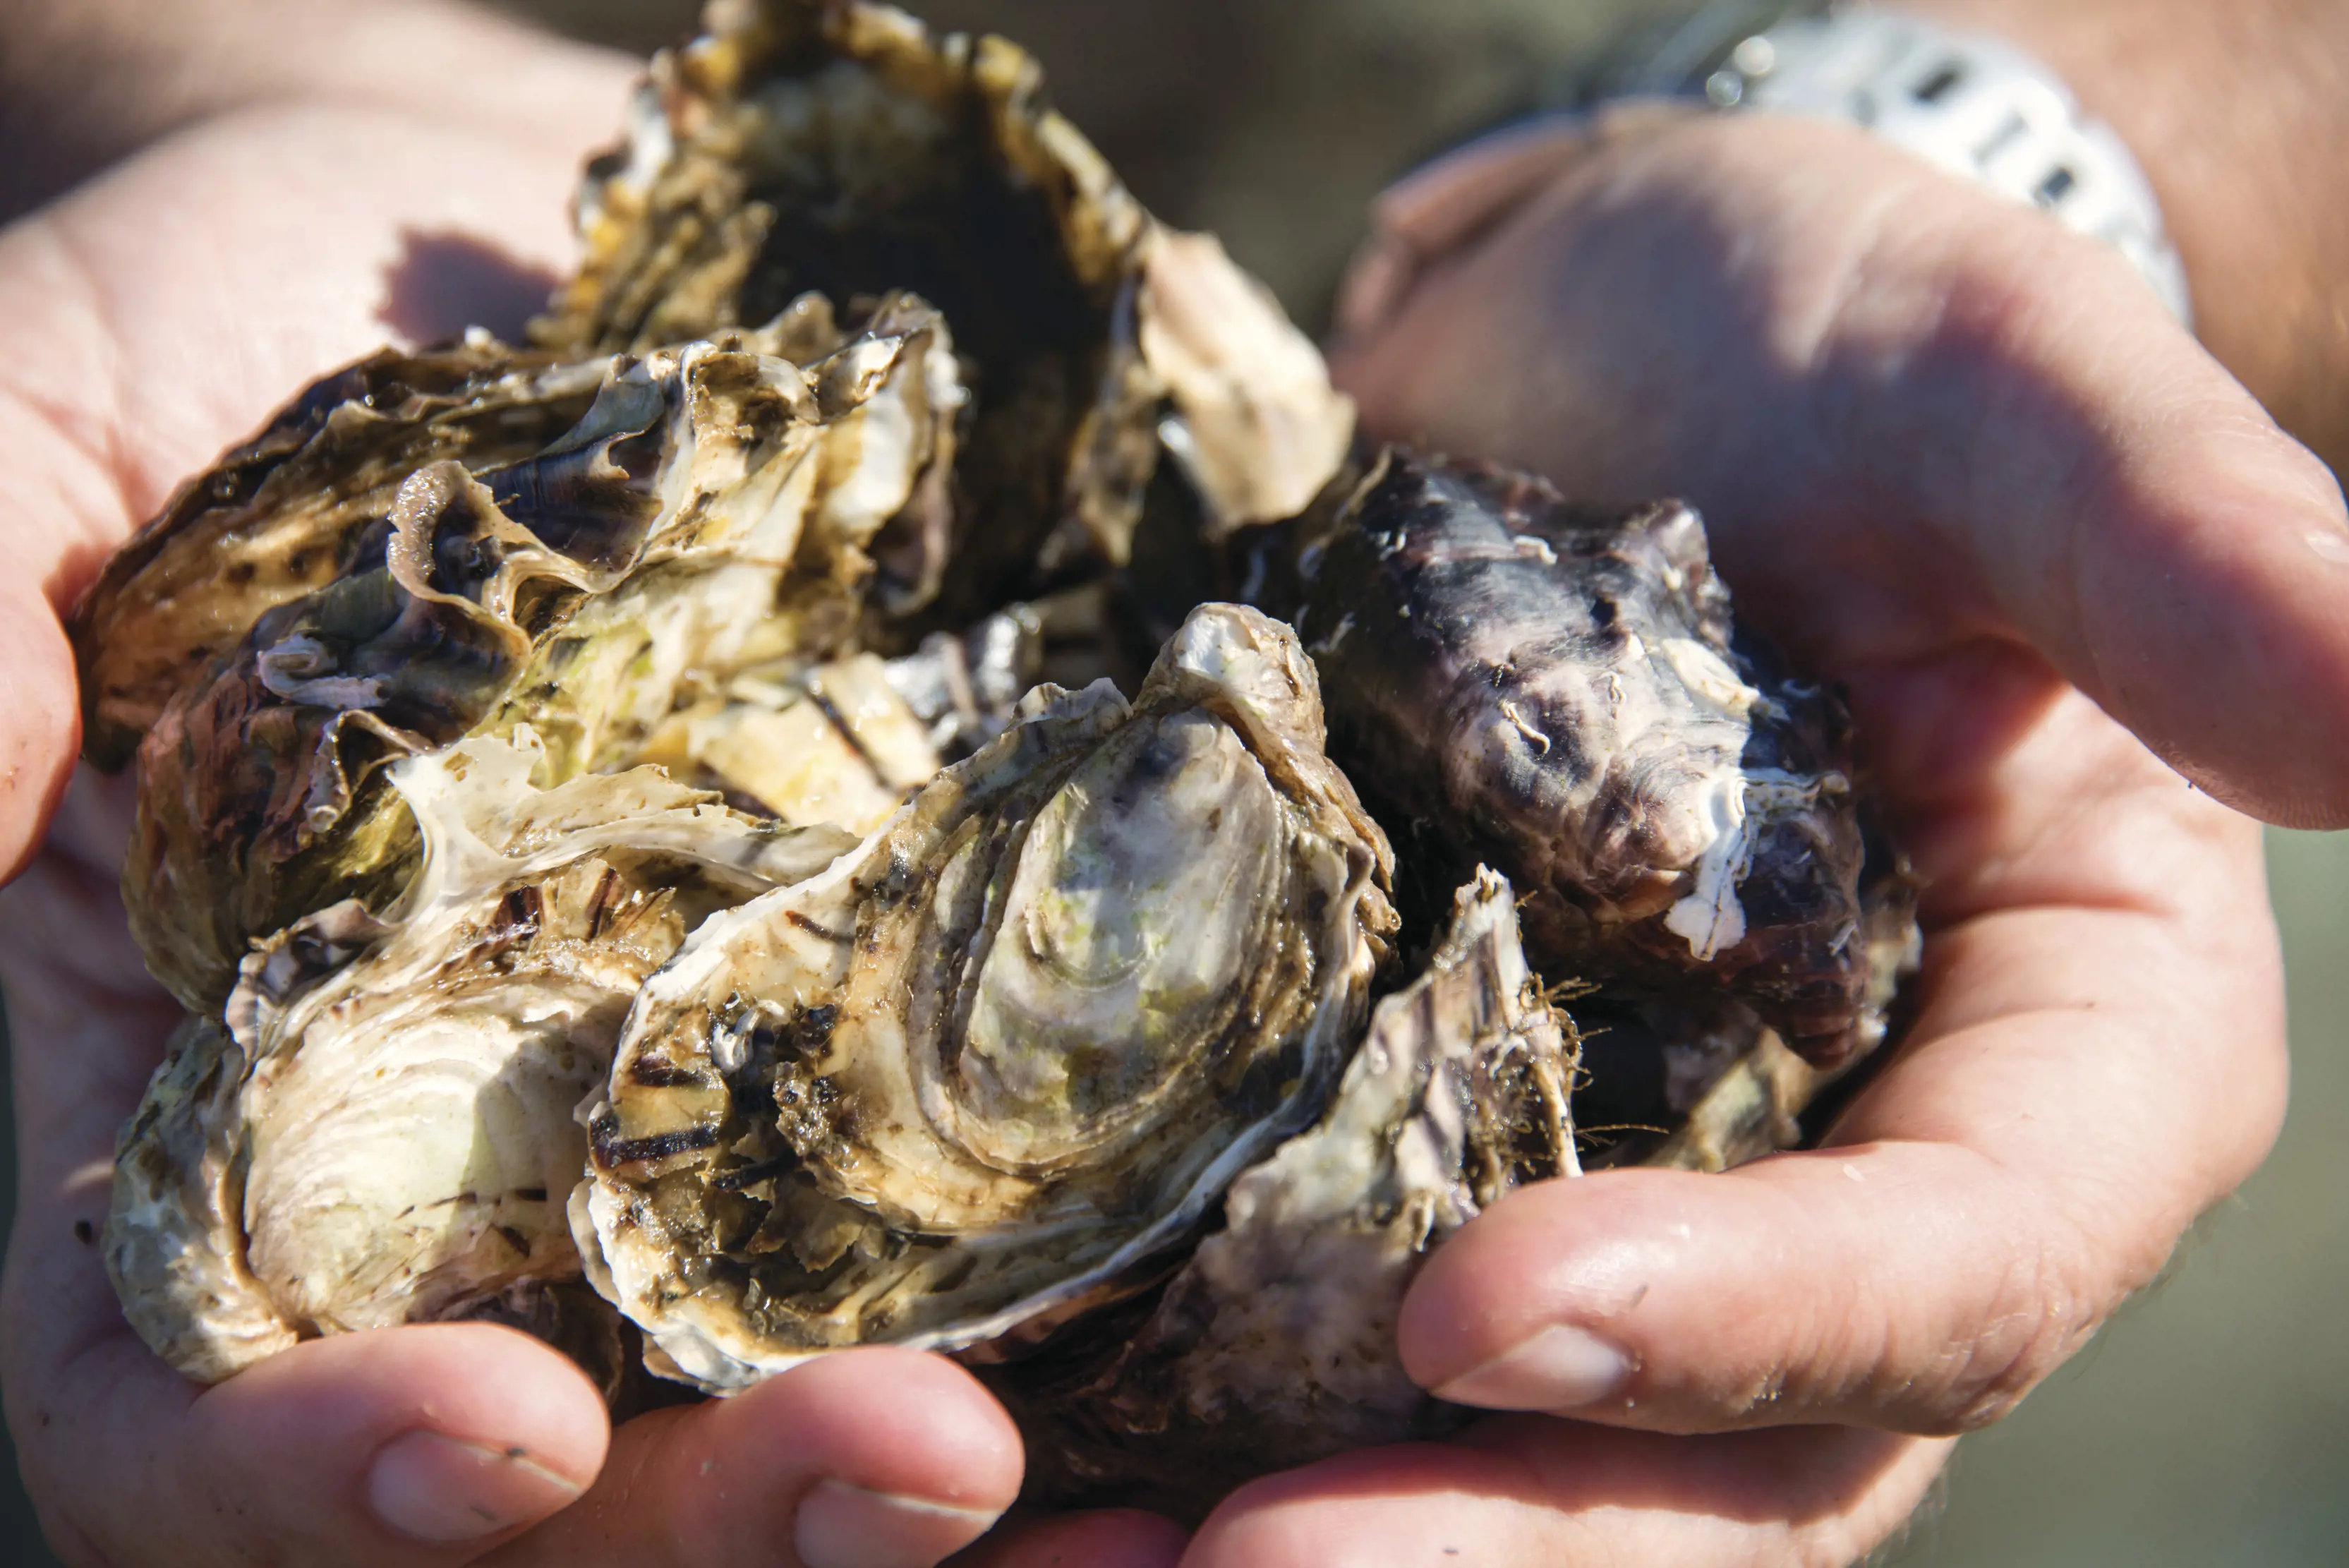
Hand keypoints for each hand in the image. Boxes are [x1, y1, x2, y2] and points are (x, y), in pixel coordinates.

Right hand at [0, 20, 1033, 1567]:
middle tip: (938, 1476)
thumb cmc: (233, 321)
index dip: (304, 1474)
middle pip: (555, 1473)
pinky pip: (1010, 1206)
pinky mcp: (905, 1016)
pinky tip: (1274, 1322)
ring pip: (797, 1390)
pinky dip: (1138, 1302)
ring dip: (953, 1482)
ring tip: (1154, 1501)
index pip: (177, 1401)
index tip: (496, 1441)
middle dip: (722, 1518)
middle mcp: (452, 1169)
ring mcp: (697, 1106)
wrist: (529, 252)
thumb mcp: (47, 411)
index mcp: (191, 1105)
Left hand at [1120, 104, 2326, 1563]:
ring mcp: (1634, 1170)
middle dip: (1499, 1532)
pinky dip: (1200, 1394)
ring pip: (1527, 1449)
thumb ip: (2176, 544)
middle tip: (1234, 1567)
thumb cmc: (1821, 335)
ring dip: (1321, 1524)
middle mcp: (1851, 1168)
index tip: (1483, 1314)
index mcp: (2058, 1046)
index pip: (1957, 1259)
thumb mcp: (1989, 388)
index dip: (1750, 1323)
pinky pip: (1331, 1320)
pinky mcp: (1431, 1120)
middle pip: (1732, 1453)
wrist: (1585, 340)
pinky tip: (1035, 1444)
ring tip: (1083, 1561)